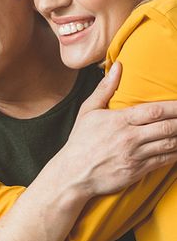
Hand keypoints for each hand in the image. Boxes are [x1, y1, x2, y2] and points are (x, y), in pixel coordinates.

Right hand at [57, 62, 176, 196]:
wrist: (72, 174)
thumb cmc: (80, 142)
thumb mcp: (88, 112)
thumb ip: (104, 89)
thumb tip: (117, 66)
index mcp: (119, 121)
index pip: (155, 110)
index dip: (175, 107)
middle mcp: (129, 137)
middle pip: (168, 127)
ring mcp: (134, 155)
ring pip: (169, 144)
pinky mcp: (136, 171)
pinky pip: (163, 160)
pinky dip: (176, 154)